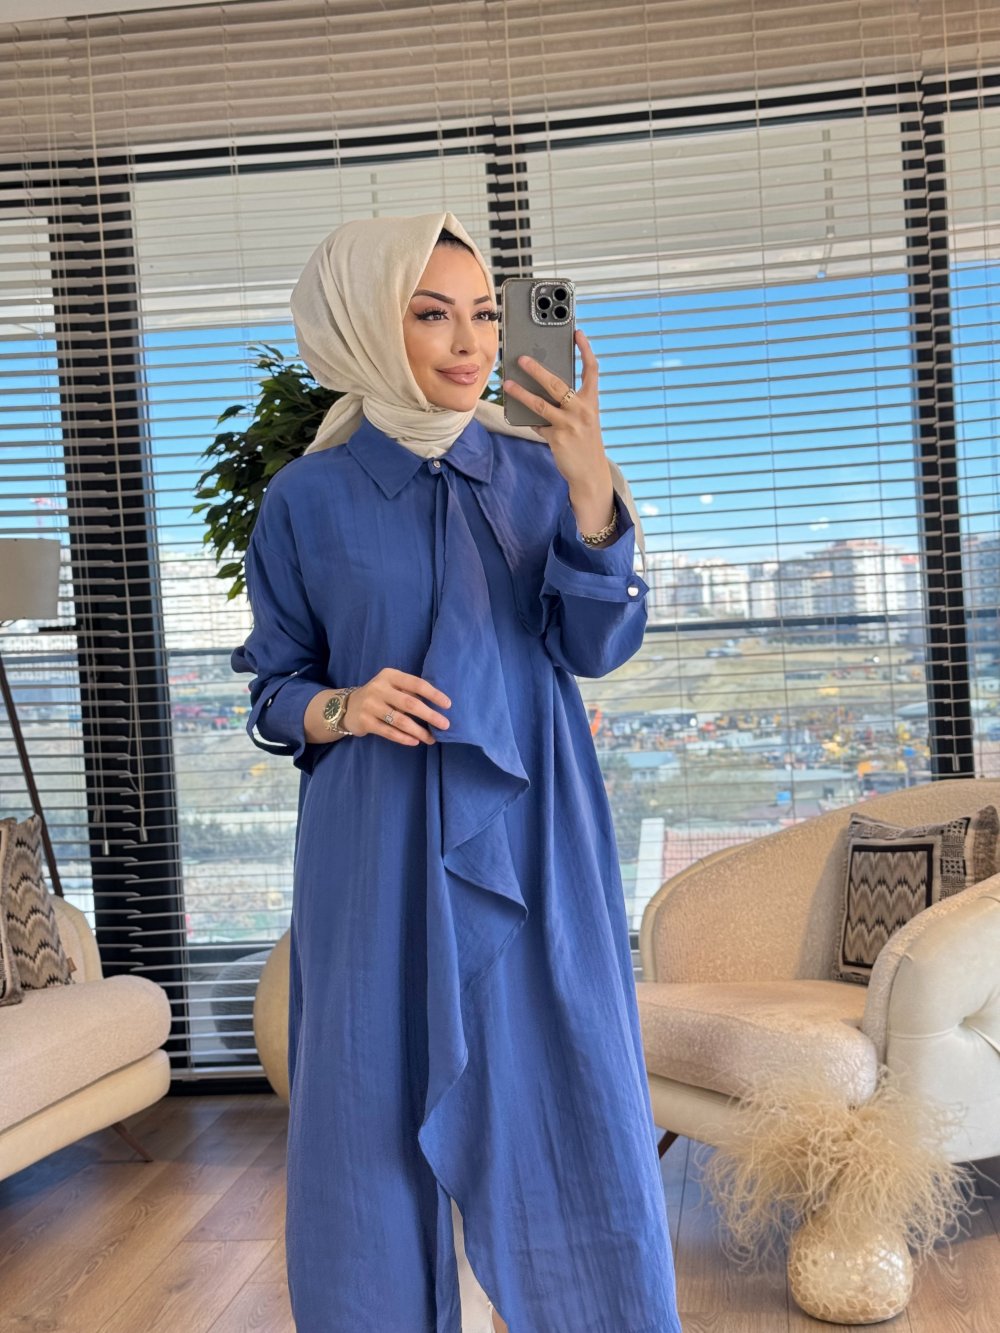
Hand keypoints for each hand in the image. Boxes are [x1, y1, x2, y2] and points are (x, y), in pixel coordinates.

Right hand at [345, 668, 450, 746]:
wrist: (348, 706)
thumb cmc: (380, 695)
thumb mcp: (392, 686)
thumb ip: (410, 692)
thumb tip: (438, 706)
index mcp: (390, 675)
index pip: (416, 683)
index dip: (434, 694)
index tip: (448, 705)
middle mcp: (379, 688)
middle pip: (410, 703)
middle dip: (430, 715)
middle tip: (445, 725)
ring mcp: (371, 705)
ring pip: (400, 720)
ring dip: (419, 731)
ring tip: (431, 739)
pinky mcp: (365, 722)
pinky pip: (389, 732)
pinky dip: (404, 738)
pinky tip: (415, 741)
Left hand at [502, 328, 612, 506]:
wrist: (590, 473)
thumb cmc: (585, 443)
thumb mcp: (584, 420)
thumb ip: (570, 405)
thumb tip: (544, 390)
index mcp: (591, 402)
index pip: (592, 371)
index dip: (585, 350)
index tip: (578, 333)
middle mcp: (582, 410)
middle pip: (557, 383)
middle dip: (537, 369)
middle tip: (522, 358)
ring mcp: (569, 424)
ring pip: (540, 403)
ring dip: (521, 393)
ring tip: (507, 384)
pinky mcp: (556, 438)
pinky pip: (537, 424)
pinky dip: (529, 420)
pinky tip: (518, 415)